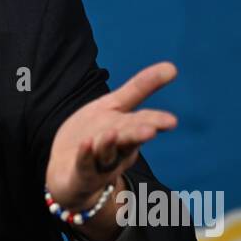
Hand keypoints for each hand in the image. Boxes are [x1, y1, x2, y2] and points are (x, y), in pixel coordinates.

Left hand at [45, 62, 177, 224]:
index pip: (141, 121)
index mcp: (126, 129)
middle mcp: (117, 148)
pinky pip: (84, 163)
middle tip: (151, 130)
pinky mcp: (82, 173)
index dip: (155, 121)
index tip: (171, 121)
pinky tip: (86, 144)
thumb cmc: (95, 134)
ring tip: (112, 133)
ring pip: (106, 152)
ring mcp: (99, 162)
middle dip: (138, 134)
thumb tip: (173, 67)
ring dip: (109, 144)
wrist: (68, 171)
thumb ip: (140, 88)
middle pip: (127, 139)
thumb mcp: (114, 106)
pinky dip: (85, 154)